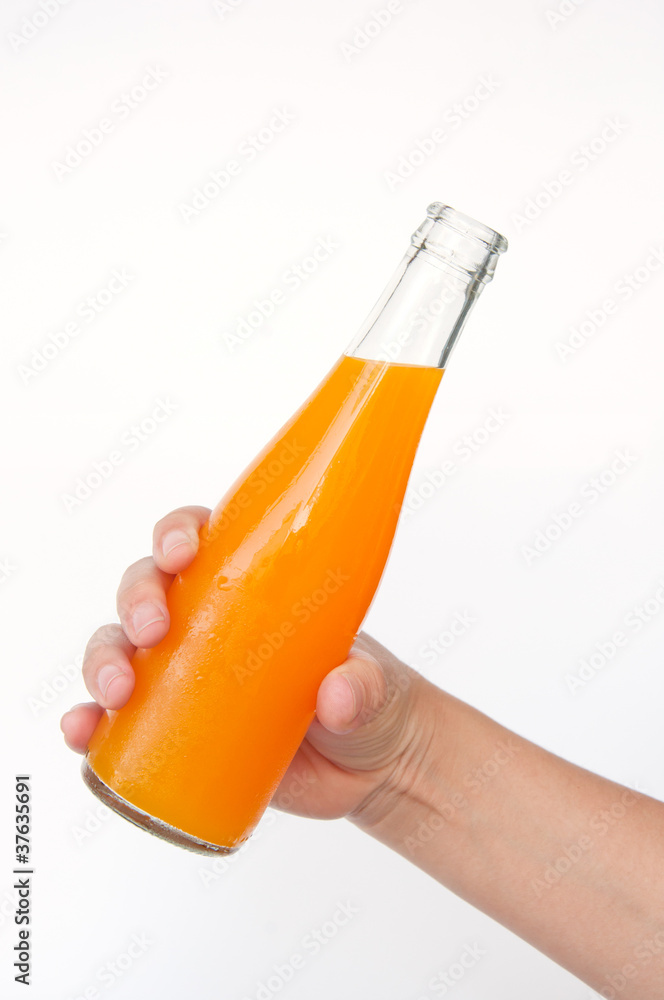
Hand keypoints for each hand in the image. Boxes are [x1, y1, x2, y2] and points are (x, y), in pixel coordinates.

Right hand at [60, 505, 434, 825]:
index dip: (177, 532)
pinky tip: (82, 731)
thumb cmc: (375, 704)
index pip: (200, 538)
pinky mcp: (174, 729)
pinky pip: (115, 720)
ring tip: (118, 691)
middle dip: (137, 599)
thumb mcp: (380, 688)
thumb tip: (337, 696)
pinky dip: (89, 721)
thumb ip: (366, 688)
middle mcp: (208, 622)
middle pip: (147, 588)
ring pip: (119, 648)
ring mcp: (187, 675)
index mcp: (253, 588)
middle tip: (154, 630)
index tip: (183, 550)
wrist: (372, 773)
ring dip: (103, 660)